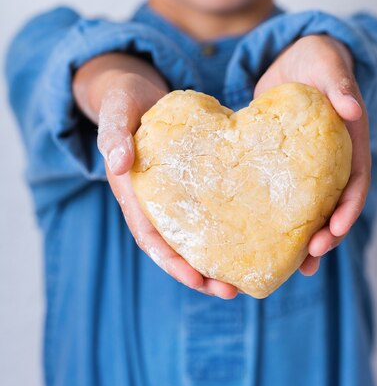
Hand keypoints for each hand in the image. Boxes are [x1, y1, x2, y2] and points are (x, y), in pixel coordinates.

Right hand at [95, 70, 237, 299]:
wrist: (138, 94)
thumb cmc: (124, 104)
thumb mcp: (115, 114)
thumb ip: (113, 136)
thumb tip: (118, 164)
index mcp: (133, 195)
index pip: (151, 238)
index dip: (172, 263)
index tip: (196, 281)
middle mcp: (156, 204)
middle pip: (177, 249)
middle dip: (200, 274)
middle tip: (230, 291)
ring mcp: (176, 197)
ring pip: (197, 237)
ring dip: (218, 260)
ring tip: (246, 278)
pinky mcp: (196, 184)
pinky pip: (212, 211)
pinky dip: (229, 229)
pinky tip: (255, 236)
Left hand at [253, 34, 370, 276]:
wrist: (291, 60)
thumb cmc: (316, 60)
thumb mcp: (328, 66)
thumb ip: (340, 85)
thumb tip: (353, 108)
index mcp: (349, 143)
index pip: (356, 182)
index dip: (349, 208)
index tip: (335, 229)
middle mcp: (331, 162)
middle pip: (334, 206)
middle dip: (326, 235)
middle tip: (310, 259)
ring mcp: (306, 168)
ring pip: (309, 210)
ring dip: (304, 239)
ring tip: (293, 266)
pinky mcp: (281, 167)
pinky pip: (280, 197)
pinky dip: (275, 219)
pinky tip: (259, 239)